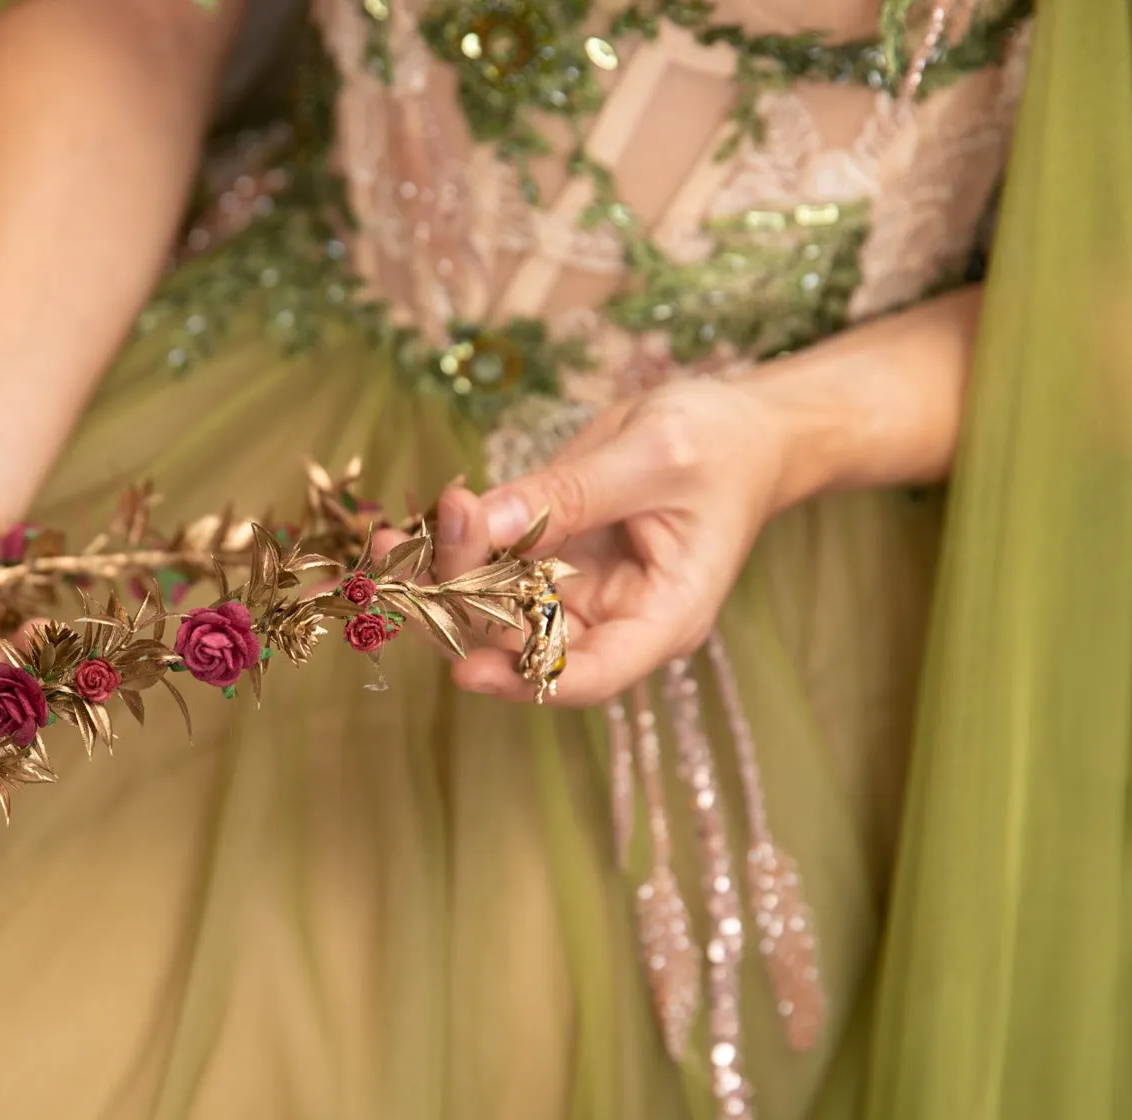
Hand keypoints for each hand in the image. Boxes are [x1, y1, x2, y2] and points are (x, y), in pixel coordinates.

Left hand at [433, 379, 796, 706]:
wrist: (741, 426)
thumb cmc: (720, 444)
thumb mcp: (652, 456)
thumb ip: (571, 494)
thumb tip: (485, 523)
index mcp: (661, 618)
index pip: (589, 676)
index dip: (524, 681)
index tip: (465, 668)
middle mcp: (613, 620)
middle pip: (524, 643)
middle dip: (462, 606)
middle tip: (415, 548)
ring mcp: (577, 593)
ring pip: (493, 610)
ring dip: (440, 581)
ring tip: (390, 542)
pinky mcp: (551, 560)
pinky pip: (491, 569)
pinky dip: (451, 551)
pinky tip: (409, 528)